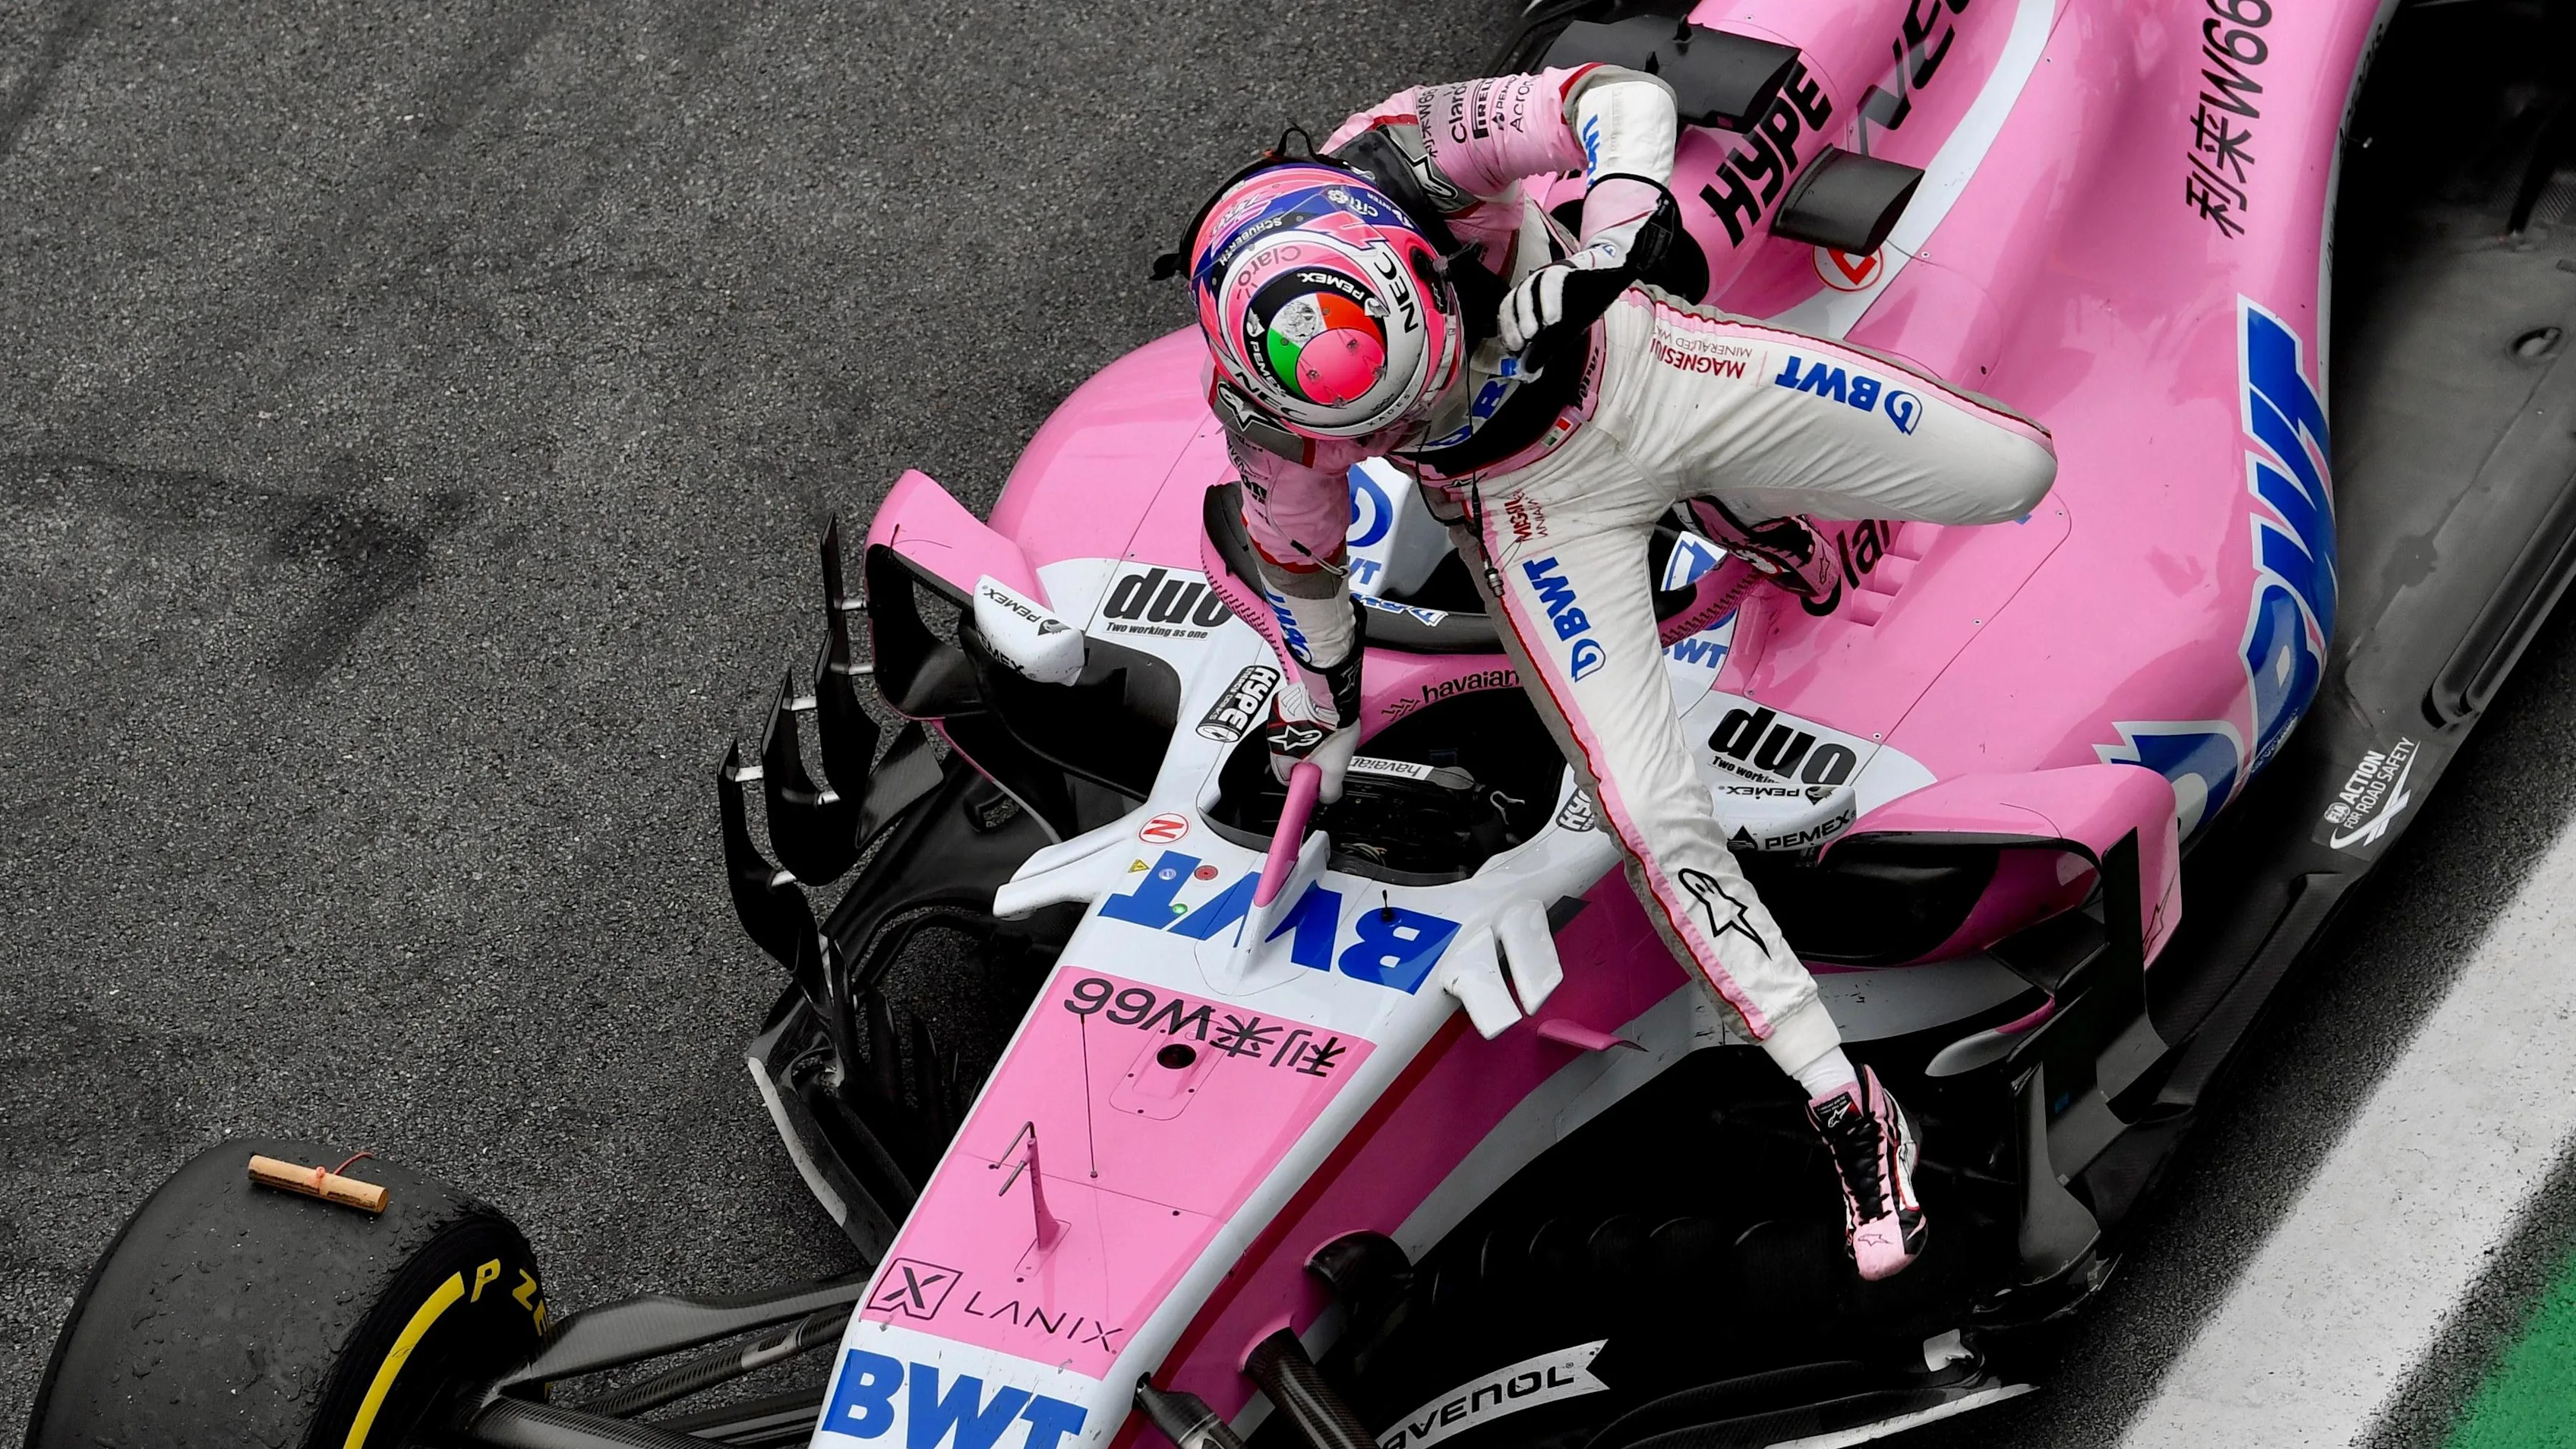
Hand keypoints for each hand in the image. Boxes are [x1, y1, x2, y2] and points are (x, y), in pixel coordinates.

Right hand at [1265, 688, 1360, 804]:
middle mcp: (1272, 734)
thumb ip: (1329, 790)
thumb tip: (1327, 798)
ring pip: (1290, 736)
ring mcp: (1276, 715)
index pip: (1285, 779)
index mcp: (1279, 753)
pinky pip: (1291, 718)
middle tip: (1323, 753)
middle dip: (1305, 758)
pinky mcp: (1283, 700)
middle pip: (1288, 757)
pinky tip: (1318, 719)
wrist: (1335, 693)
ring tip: (1323, 733)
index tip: (1312, 778)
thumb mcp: (1335, 767)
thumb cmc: (1332, 724)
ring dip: (1304, 738)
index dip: (1302, 780)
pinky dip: (1303, 720)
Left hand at [1498, 240, 1635, 359]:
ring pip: (1529, 287)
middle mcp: (1535, 283)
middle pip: (1515, 298)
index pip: (1509, 309)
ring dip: (1528, 312)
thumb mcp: (1563, 330)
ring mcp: (1548, 273)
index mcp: (1530, 297)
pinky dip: (1549, 298)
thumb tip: (1528, 369)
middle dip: (1514, 323)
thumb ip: (1545, 347)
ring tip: (1534, 332)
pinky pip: (1551, 279)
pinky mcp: (1565, 267)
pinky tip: (1553, 318)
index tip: (1514, 348)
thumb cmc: (1582, 305)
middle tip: (1521, 344)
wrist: (1610, 277)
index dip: (1507, 328)